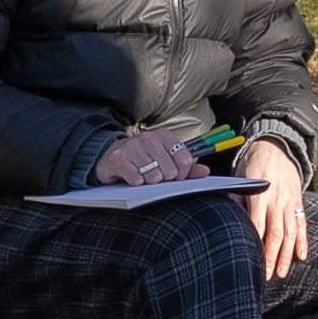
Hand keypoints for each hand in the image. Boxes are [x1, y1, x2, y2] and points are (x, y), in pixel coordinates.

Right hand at [93, 127, 211, 187]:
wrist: (111, 157)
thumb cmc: (143, 160)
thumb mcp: (165, 160)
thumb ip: (187, 167)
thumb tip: (206, 172)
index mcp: (165, 136)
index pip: (185, 160)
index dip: (182, 175)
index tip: (174, 177)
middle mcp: (149, 137)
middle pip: (170, 172)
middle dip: (163, 180)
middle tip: (153, 176)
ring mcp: (133, 146)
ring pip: (153, 177)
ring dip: (148, 182)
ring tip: (141, 175)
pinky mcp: (118, 158)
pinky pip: (136, 179)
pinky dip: (135, 183)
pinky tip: (131, 178)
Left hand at [235, 140, 307, 279]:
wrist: (275, 146)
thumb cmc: (252, 164)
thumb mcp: (239, 177)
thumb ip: (237, 198)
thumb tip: (231, 219)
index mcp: (260, 194)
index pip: (258, 224)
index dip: (256, 244)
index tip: (251, 260)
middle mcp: (277, 199)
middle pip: (276, 233)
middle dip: (271, 256)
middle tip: (266, 276)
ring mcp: (290, 201)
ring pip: (291, 232)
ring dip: (287, 254)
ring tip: (282, 272)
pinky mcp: (298, 201)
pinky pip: (302, 223)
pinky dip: (303, 241)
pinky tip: (302, 256)